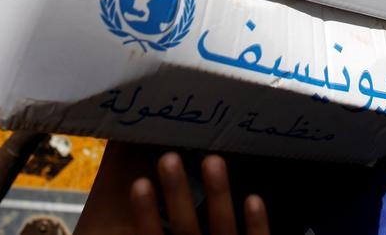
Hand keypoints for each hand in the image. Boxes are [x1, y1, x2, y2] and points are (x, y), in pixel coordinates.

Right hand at [130, 153, 268, 234]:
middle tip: (169, 158)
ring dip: (218, 193)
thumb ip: (156, 228)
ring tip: (213, 160)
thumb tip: (128, 206)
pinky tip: (253, 198)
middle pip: (185, 226)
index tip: (139, 182)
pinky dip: (256, 223)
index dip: (145, 213)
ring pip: (223, 226)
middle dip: (177, 192)